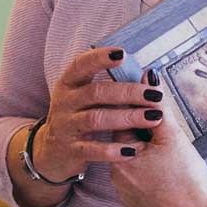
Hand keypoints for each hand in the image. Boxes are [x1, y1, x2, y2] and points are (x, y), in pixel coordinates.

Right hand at [33, 48, 164, 181]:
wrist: (51, 153)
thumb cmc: (77, 118)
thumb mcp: (82, 97)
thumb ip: (107, 85)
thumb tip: (147, 73)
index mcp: (68, 84)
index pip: (81, 65)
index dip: (100, 58)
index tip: (123, 53)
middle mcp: (64, 102)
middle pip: (96, 92)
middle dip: (128, 92)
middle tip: (155, 94)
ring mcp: (66, 126)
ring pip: (96, 118)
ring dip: (126, 117)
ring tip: (153, 118)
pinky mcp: (70, 150)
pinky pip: (92, 149)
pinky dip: (112, 150)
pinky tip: (132, 151)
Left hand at [111, 78, 206, 206]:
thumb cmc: (187, 178)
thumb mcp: (174, 137)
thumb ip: (158, 105)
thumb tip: (149, 76)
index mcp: (120, 156)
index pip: (122, 121)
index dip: (141, 113)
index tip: (156, 113)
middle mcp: (114, 175)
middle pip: (125, 140)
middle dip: (143, 133)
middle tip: (166, 138)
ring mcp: (122, 192)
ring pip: (130, 160)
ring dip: (145, 152)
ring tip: (168, 156)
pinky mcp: (132, 205)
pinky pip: (134, 180)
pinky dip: (146, 172)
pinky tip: (164, 173)